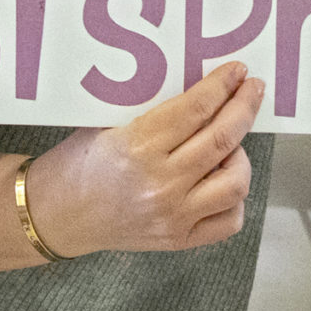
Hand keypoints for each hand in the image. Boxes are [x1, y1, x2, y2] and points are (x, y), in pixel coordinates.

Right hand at [22, 62, 264, 256]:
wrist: (57, 215)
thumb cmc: (79, 163)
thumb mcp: (107, 122)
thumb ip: (153, 108)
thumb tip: (203, 87)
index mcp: (138, 146)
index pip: (197, 109)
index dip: (223, 85)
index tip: (238, 71)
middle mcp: (160, 183)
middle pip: (223, 139)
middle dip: (244, 107)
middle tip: (252, 89)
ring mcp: (172, 215)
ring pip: (234, 182)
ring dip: (241, 155)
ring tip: (229, 143)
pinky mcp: (178, 239)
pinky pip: (228, 220)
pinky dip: (234, 198)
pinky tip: (221, 179)